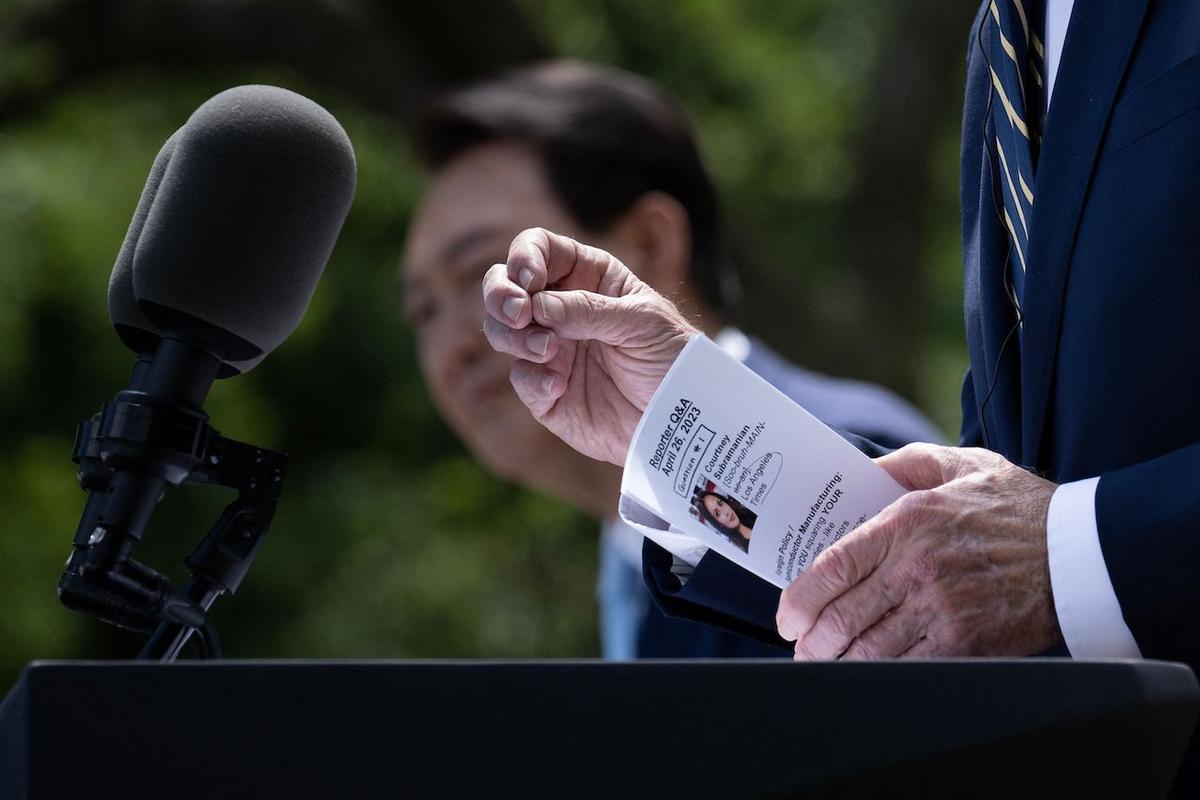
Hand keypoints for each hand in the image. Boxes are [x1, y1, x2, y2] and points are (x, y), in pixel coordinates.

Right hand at [482, 228, 698, 465]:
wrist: (681, 420)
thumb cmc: (672, 359)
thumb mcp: (642, 323)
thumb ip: (589, 310)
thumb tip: (537, 305)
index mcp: (588, 277)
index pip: (539, 249)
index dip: (524, 257)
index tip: (530, 281)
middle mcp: (561, 309)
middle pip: (505, 285)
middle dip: (499, 294)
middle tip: (518, 313)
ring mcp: (550, 349)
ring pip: (501, 330)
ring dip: (512, 336)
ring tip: (546, 349)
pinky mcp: (545, 391)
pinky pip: (520, 378)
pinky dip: (532, 379)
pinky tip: (559, 386)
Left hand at [776, 443, 1062, 658]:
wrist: (1083, 550)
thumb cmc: (1017, 506)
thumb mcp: (959, 465)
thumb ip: (903, 465)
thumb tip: (857, 473)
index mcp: (906, 522)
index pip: (832, 567)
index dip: (800, 599)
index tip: (788, 615)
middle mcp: (917, 569)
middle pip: (842, 616)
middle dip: (812, 639)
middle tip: (802, 644)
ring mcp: (941, 610)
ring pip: (867, 649)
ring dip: (837, 661)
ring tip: (824, 662)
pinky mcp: (966, 644)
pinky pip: (906, 669)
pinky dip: (878, 676)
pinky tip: (865, 674)